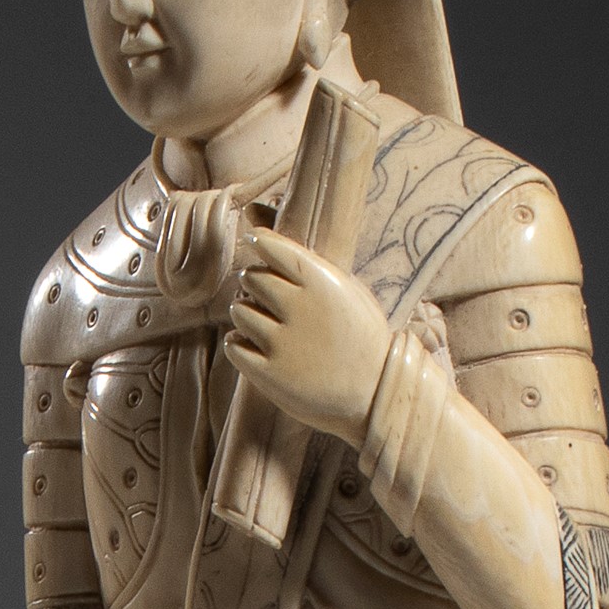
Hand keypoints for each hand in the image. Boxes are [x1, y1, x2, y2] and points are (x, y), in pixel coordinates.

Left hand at [225, 229, 390, 445]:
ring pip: (238, 311)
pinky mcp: (269, 375)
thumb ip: (303, 256)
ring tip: (269, 326)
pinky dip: (239, 343)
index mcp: (322, 282)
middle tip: (270, 298)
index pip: (271, 247)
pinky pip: (233, 345)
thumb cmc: (358, 335)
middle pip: (250, 278)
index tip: (255, 244)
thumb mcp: (345, 288)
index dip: (259, 243)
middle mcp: (300, 309)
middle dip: (255, 284)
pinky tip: (257, 347)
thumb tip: (252, 215)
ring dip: (246, 315)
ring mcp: (283, 343)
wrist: (374, 393)